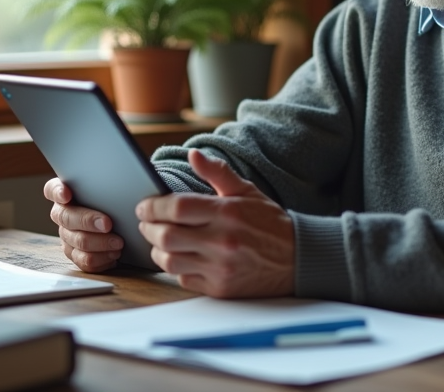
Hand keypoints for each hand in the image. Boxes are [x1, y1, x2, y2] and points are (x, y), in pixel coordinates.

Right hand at [44, 177, 123, 272]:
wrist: (122, 224)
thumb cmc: (114, 201)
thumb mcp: (110, 189)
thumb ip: (107, 183)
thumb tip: (120, 178)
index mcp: (65, 194)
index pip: (52, 189)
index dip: (57, 192)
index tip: (67, 194)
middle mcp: (62, 215)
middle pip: (66, 218)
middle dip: (87, 220)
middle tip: (107, 223)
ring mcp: (67, 236)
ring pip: (78, 241)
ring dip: (100, 243)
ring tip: (119, 242)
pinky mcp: (75, 254)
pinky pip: (84, 260)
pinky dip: (101, 258)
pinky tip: (114, 254)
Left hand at [136, 149, 294, 297]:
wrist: (298, 259)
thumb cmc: (269, 223)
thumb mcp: (247, 191)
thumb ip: (218, 173)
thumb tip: (193, 154)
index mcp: (228, 213)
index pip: (176, 208)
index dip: (153, 206)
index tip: (144, 206)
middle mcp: (222, 241)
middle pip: (166, 236)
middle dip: (148, 228)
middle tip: (147, 222)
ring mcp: (220, 267)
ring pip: (169, 261)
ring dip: (157, 250)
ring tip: (160, 240)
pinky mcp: (220, 288)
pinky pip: (183, 279)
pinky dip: (176, 268)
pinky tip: (181, 257)